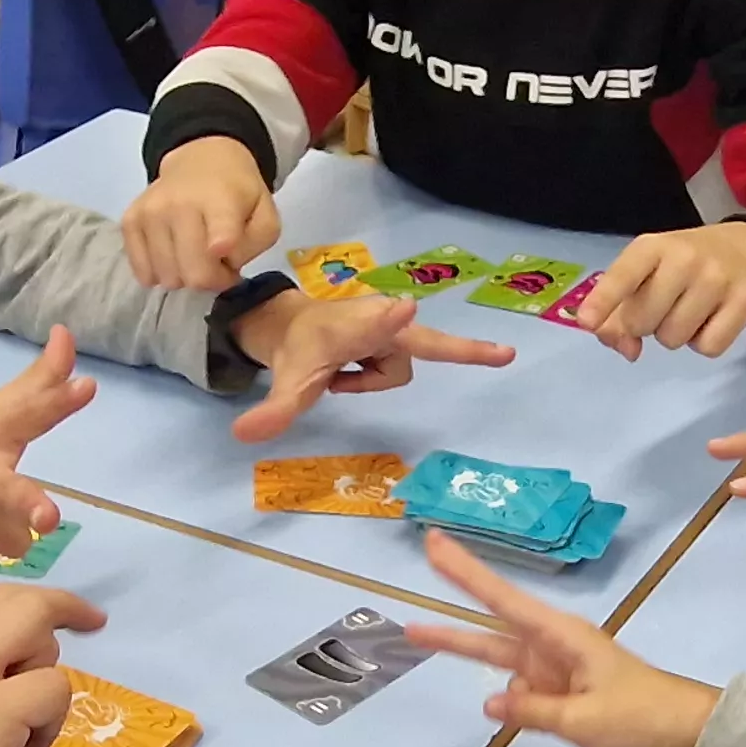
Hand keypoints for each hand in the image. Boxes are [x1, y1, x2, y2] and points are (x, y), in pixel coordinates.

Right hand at [0, 584, 109, 746]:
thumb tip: (22, 641)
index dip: (25, 610)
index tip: (64, 616)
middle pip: (11, 598)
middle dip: (54, 619)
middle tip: (89, 636)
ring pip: (35, 630)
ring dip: (46, 683)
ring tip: (16, 743)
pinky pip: (53, 687)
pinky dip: (52, 724)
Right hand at [123, 136, 280, 290]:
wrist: (201, 159)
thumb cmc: (238, 194)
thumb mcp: (266, 216)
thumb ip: (255, 245)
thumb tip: (222, 262)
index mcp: (220, 201)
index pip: (220, 241)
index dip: (224, 270)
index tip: (230, 267)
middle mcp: (179, 205)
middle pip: (193, 275)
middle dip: (211, 279)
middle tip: (217, 264)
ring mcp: (150, 213)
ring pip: (167, 277)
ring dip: (185, 275)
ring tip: (196, 255)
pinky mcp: (130, 221)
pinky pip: (142, 271)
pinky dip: (160, 272)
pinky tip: (172, 255)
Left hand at [227, 291, 514, 443]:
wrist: (292, 324)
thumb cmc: (296, 349)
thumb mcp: (287, 383)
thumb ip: (272, 410)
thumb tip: (241, 436)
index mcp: (354, 328)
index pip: (377, 323)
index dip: (390, 321)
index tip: (405, 310)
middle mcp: (381, 321)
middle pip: (426, 344)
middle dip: (465, 349)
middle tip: (504, 355)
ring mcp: (395, 326)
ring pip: (400, 370)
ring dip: (371, 379)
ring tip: (339, 375)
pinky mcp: (402, 333)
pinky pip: (398, 368)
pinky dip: (373, 375)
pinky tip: (349, 369)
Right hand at [404, 531, 719, 746]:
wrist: (689, 734)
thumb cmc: (643, 717)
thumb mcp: (584, 720)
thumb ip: (534, 711)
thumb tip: (489, 703)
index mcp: (561, 638)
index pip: (501, 600)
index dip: (466, 572)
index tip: (435, 542)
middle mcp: (553, 646)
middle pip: (491, 619)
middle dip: (452, 590)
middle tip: (423, 555)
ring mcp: (556, 670)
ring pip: (498, 657)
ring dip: (463, 649)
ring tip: (417, 635)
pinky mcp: (563, 694)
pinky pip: (521, 692)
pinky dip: (507, 700)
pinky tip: (500, 713)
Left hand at [577, 220, 745, 359]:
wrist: (744, 251)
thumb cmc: (680, 267)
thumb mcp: (645, 275)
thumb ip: (619, 314)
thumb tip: (626, 348)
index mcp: (652, 247)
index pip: (623, 275)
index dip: (603, 300)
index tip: (586, 322)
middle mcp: (685, 259)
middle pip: (643, 321)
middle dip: (644, 325)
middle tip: (661, 307)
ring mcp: (717, 280)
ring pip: (674, 339)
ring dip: (674, 335)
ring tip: (687, 311)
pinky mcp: (744, 303)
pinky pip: (708, 348)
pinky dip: (704, 343)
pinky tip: (710, 321)